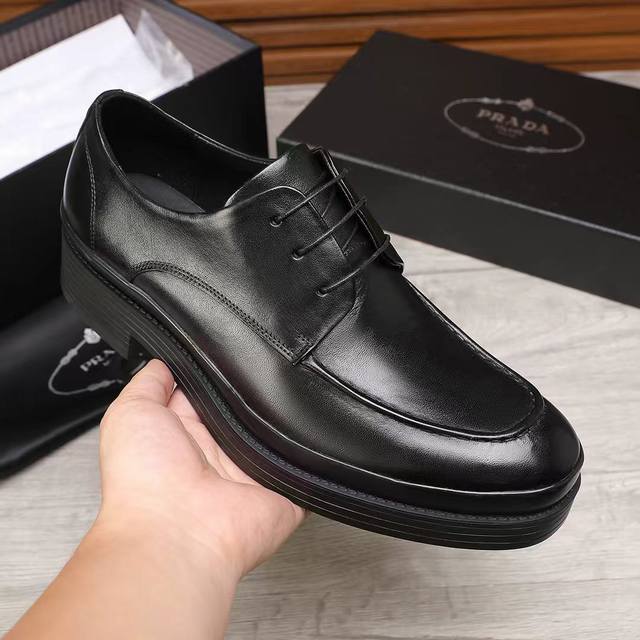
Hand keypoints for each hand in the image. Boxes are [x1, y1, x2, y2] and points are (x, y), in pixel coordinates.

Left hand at [97, 359, 305, 578]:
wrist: (176, 535)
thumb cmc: (144, 482)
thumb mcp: (131, 413)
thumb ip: (148, 383)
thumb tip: (163, 362)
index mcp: (185, 435)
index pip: (210, 393)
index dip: (219, 372)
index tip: (231, 348)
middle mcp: (219, 453)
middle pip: (248, 410)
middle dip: (253, 391)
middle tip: (260, 368)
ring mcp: (252, 473)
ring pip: (278, 432)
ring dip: (281, 418)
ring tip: (282, 397)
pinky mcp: (283, 492)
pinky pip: (307, 466)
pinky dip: (311, 452)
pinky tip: (311, 432)